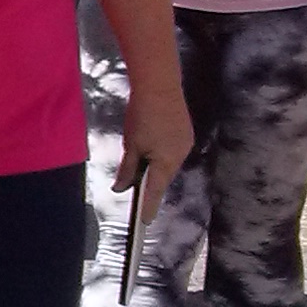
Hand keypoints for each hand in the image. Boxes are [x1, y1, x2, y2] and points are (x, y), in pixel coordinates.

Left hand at [114, 81, 193, 230]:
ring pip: (168, 163)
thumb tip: (121, 188)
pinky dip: (162, 155)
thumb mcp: (130, 145)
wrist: (160, 85)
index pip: (155, 191)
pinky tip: (152, 147)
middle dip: (151, 184)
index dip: (149, 206)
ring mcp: (185, 143)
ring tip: (141, 163)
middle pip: (163, 177)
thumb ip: (127, 169)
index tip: (145, 221)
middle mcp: (180, 155)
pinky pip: (172, 151)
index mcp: (166, 162)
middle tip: (138, 193)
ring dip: (156, 167)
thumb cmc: (143, 115)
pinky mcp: (185, 133)